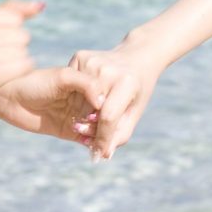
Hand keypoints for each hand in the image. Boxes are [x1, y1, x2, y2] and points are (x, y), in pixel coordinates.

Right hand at [0, 0, 41, 105]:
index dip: (8, 31)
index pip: (16, 19)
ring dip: (15, 60)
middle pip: (22, 35)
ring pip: (24, 50)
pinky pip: (25, 65)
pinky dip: (18, 71)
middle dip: (13, 46)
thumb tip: (41, 5)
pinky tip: (2, 74)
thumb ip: (10, 11)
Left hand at [0, 64, 109, 144]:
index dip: (113, 107)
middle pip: (105, 116)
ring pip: (98, 129)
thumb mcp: (64, 77)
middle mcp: (84, 101)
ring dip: (101, 136)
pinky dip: (92, 144)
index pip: (108, 98)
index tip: (117, 112)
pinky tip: (94, 146)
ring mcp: (77, 117)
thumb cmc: (35, 81)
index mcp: (87, 85)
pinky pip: (86, 140)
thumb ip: (87, 84)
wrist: (9, 97)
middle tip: (111, 132)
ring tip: (101, 140)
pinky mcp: (68, 131)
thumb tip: (103, 102)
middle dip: (110, 124)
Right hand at [67, 42, 164, 162]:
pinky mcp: (80, 56)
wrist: (137, 56)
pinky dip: (77, 96)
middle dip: (90, 129)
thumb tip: (102, 155)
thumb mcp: (134, 111)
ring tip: (87, 121)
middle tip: (89, 139)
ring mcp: (92, 61)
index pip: (108, 117)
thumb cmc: (138, 90)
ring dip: (81, 113)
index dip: (102, 138)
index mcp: (126, 83)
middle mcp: (108, 70)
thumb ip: (120, 134)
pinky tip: (84, 98)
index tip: (99, 153)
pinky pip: (73, 84)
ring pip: (79, 98)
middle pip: (91, 109)